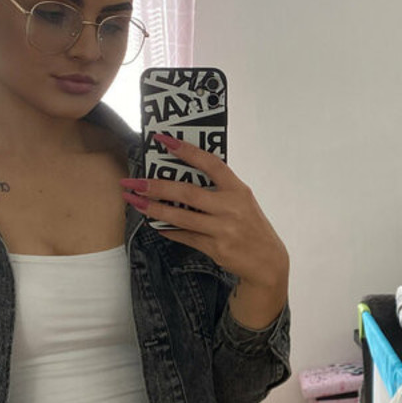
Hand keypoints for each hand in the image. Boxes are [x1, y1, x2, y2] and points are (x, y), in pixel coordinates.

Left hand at [120, 135, 289, 294]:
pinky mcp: (216, 248)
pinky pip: (185, 237)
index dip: (187, 151)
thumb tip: (182, 179)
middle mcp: (231, 208)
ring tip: (135, 202)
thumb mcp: (242, 203)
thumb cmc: (251, 227)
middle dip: (156, 187)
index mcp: (238, 190)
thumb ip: (219, 190)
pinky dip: (168, 230)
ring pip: (181, 218)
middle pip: (187, 193)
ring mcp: (224, 230)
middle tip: (134, 182)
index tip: (163, 140)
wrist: (268, 262)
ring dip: (154, 209)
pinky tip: (155, 224)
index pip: (211, 164)